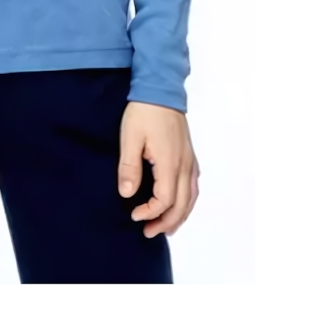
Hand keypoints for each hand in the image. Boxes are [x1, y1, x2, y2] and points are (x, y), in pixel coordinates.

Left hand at [118, 101, 199, 236]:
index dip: (150, 213)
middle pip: (181, 204)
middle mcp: (184, 165)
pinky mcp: (189, 154)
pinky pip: (193, 185)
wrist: (161, 89)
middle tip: (148, 232)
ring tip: (165, 227)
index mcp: (169, 163)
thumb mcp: (130, 138)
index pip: (165, 200)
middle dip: (166, 222)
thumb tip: (127, 194)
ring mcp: (189, 160)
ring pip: (191, 197)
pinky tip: (178, 203)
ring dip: (179, 215)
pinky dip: (187, 200)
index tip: (134, 216)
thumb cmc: (143, 112)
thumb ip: (129, 167)